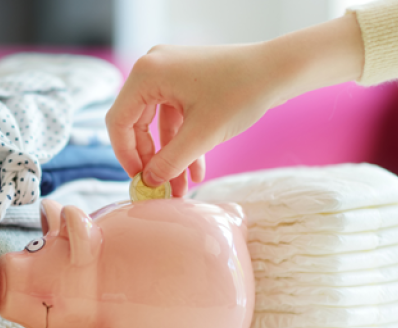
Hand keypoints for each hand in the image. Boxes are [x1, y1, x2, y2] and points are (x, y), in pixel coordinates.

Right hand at [106, 13, 363, 195]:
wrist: (279, 70)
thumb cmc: (241, 93)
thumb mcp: (201, 135)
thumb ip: (169, 161)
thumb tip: (149, 182)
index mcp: (147, 74)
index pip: (118, 121)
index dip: (126, 155)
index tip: (140, 181)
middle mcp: (153, 69)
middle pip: (136, 124)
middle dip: (151, 159)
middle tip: (159, 188)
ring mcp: (169, 74)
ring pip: (158, 124)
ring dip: (170, 156)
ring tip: (180, 189)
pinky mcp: (186, 81)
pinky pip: (176, 117)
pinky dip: (184, 142)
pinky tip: (196, 171)